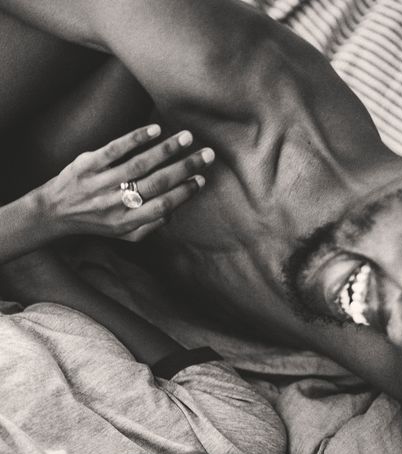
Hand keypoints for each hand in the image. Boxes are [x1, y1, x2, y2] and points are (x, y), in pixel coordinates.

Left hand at [42, 124, 214, 241]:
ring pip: (139, 165)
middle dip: (184, 168)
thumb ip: (150, 226)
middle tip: (207, 155)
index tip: (202, 179)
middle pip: (156, 184)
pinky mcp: (87, 164)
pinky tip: (155, 130)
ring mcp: (101, 183)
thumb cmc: (97, 222)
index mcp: (127, 222)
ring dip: (166, 150)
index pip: (162, 206)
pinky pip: (115, 149)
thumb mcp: (124, 235)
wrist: (54, 212)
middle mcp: (115, 204)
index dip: (184, 193)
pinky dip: (136, 139)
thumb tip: (173, 210)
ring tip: (187, 138)